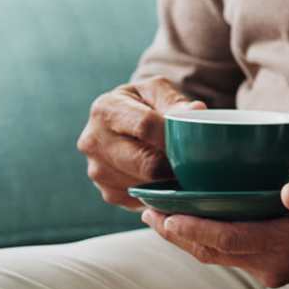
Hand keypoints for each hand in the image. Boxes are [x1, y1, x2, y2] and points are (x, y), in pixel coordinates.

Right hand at [77, 77, 205, 208]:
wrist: (127, 121)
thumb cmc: (146, 103)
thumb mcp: (160, 91)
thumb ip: (176, 102)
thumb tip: (196, 111)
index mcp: (106, 109)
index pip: (145, 125)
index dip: (174, 136)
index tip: (194, 142)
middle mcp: (93, 142)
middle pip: (145, 163)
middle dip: (174, 164)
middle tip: (195, 163)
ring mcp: (97, 170)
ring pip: (146, 184)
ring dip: (168, 180)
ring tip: (180, 167)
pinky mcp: (108, 192)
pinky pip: (142, 198)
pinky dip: (159, 191)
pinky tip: (166, 178)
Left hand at [141, 178, 288, 287]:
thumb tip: (288, 191)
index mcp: (286, 246)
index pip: (228, 239)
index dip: (194, 228)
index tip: (166, 214)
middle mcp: (271, 264)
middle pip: (212, 251)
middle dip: (177, 233)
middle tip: (147, 211)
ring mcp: (270, 268)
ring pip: (217, 255)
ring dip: (186, 238)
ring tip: (159, 217)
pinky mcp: (272, 265)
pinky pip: (229, 253)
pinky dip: (206, 239)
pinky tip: (196, 222)